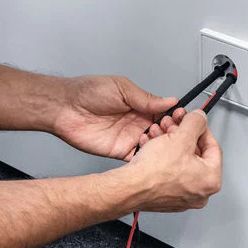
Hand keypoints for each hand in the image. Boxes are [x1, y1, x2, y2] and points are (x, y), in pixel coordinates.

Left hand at [51, 76, 177, 160]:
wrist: (64, 107)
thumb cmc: (88, 92)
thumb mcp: (122, 88)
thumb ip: (146, 98)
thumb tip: (170, 100)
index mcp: (139, 106)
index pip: (164, 114)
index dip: (175, 116)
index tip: (183, 117)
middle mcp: (137, 123)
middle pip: (162, 132)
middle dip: (171, 132)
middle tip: (172, 130)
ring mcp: (129, 138)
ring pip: (154, 147)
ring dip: (161, 145)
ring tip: (161, 139)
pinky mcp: (120, 152)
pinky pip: (138, 158)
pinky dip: (147, 159)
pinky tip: (152, 154)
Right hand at [124, 110, 221, 211]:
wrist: (130, 188)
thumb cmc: (154, 172)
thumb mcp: (180, 136)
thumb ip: (195, 123)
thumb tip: (200, 118)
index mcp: (211, 179)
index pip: (213, 147)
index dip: (201, 129)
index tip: (194, 121)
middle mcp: (201, 192)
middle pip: (195, 154)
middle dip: (181, 135)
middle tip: (174, 126)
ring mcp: (183, 197)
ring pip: (180, 162)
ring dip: (170, 144)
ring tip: (159, 135)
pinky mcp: (167, 198)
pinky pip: (169, 172)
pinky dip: (162, 158)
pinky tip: (152, 147)